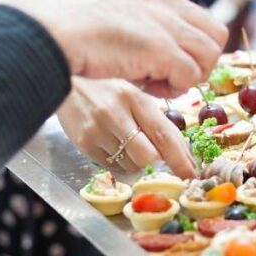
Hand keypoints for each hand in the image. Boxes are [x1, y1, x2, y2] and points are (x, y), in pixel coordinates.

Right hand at [4, 0, 228, 98]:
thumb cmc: (68, 24)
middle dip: (198, 62)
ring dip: (186, 77)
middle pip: (215, 37)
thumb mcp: (112, 8)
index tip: (168, 62)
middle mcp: (167, 2)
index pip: (201, 19)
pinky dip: (173, 89)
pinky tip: (146, 86)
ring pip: (208, 57)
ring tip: (154, 83)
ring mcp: (166, 24)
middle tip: (169, 76)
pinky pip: (189, 76)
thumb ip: (135, 17)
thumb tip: (147, 41)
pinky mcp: (161, 49)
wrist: (51, 29)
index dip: (192, 47)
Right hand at [59, 78, 196, 176]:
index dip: (180, 157)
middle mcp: (115, 113)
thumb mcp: (133, 94)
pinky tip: (111, 142)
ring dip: (135, 160)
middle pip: (148, 156)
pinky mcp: (83, 143)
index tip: (191, 173)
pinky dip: (118, 160)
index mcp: (134, 97)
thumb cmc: (106, 89)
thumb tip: (182, 152)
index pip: (163, 133)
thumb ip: (154, 118)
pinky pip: (112, 166)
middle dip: (154, 159)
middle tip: (150, 150)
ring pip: (130, 165)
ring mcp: (97, 129)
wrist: (64, 82)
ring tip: (124, 141)